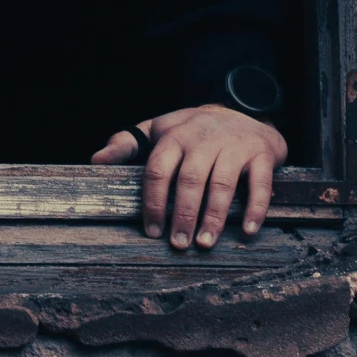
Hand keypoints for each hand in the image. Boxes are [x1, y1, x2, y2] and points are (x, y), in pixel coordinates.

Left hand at [92, 104, 286, 248]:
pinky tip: (247, 231)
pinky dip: (255, 209)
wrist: (242, 112)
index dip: (153, 201)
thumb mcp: (157, 130)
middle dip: (182, 214)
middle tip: (178, 244)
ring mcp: (233, 145)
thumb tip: (95, 161)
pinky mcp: (260, 154)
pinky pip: (260, 184)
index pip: (158, 168)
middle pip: (190, 179)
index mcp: (174, 135)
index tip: (151, 231)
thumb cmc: (192, 130)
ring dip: (213, 216)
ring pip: (223, 183)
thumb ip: (126, 145)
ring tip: (204, 243)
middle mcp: (202, 138)